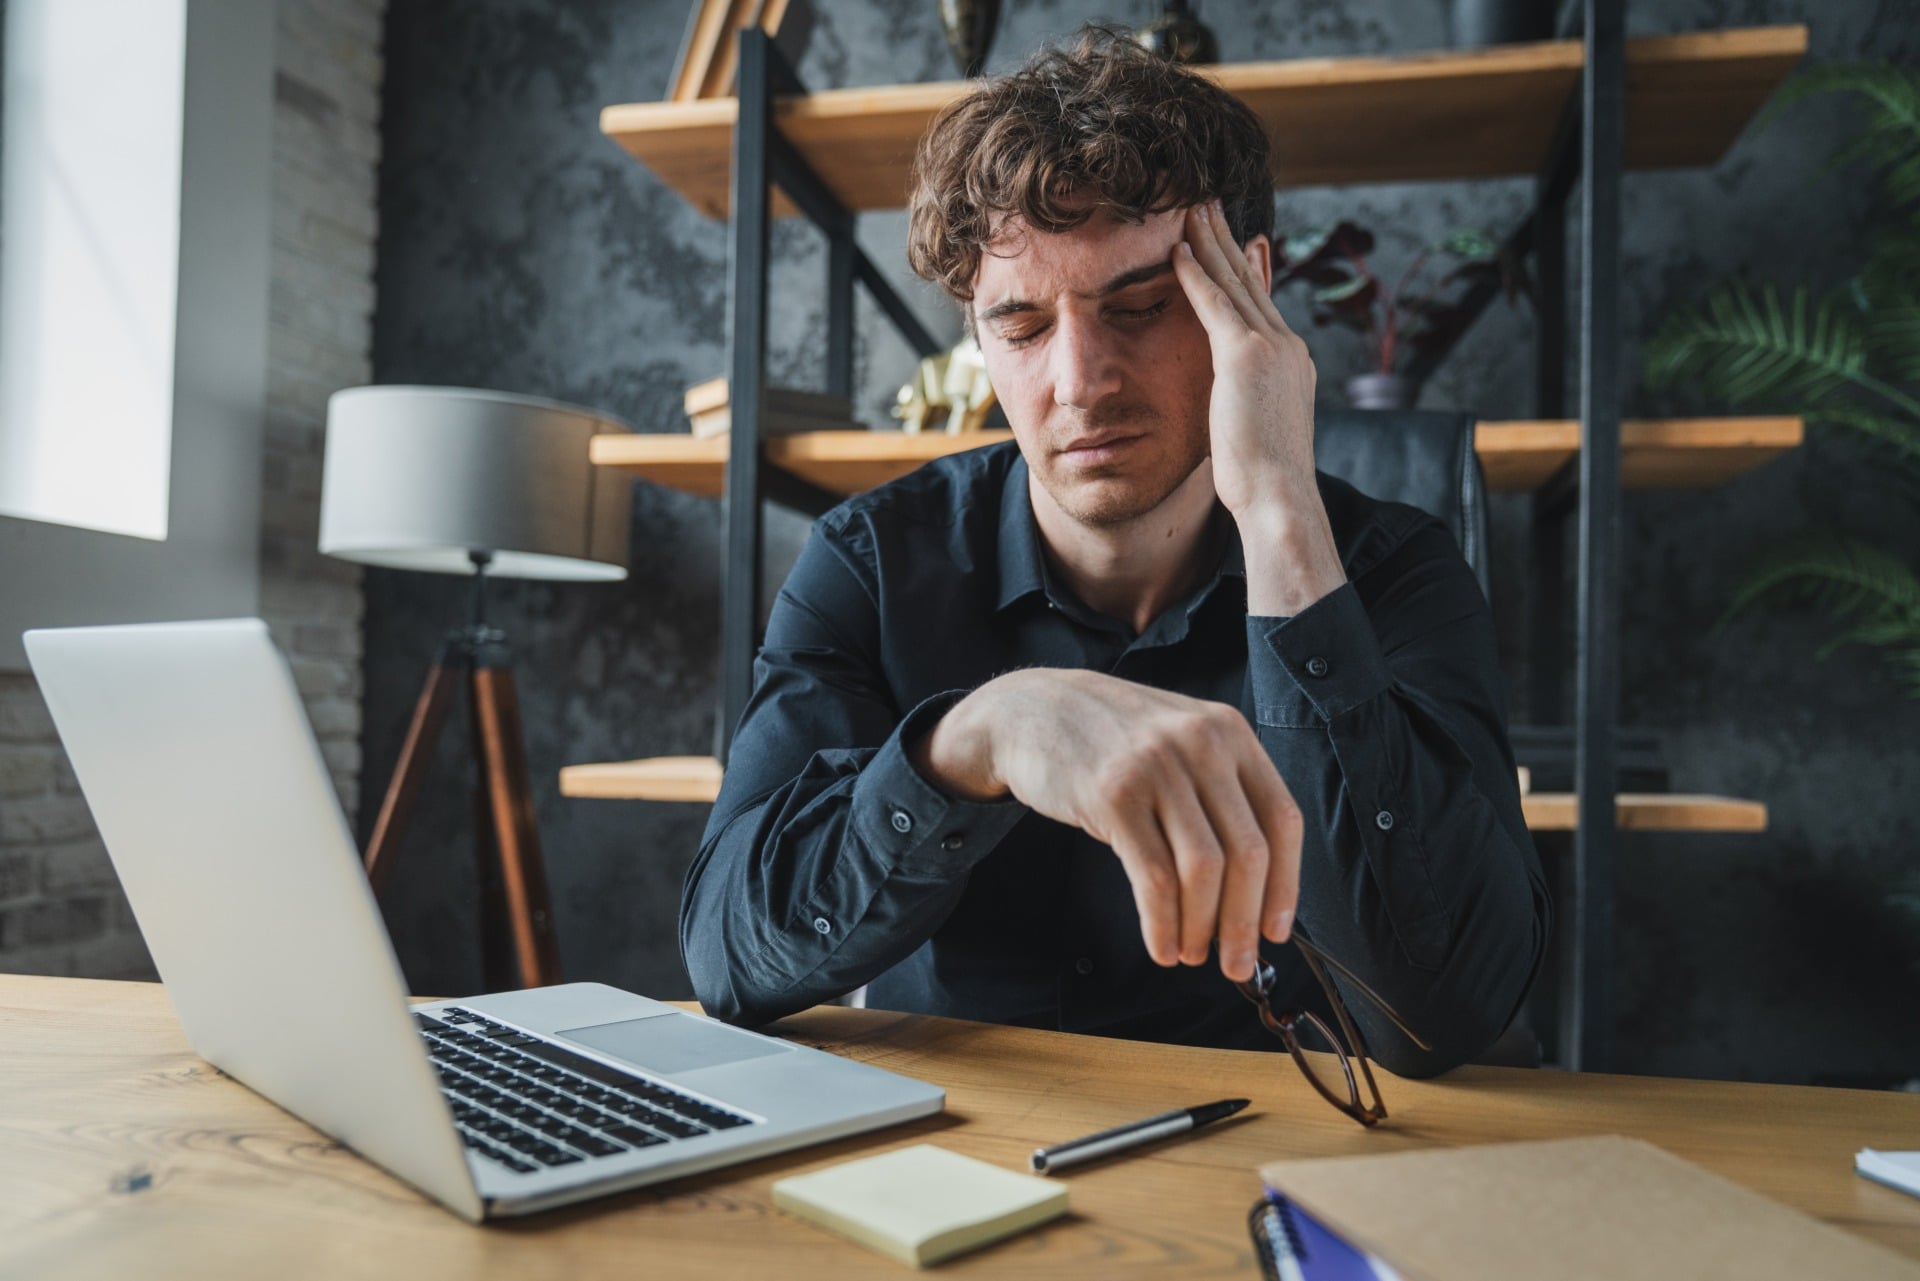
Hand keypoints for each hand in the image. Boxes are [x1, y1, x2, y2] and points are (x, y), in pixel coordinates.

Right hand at [911, 668, 1300, 981]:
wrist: (1032, 710)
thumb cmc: (1111, 740)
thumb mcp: (1179, 741)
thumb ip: (1217, 792)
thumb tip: (1247, 891)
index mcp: (1230, 733)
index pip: (1282, 820)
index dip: (1285, 886)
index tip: (1275, 931)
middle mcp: (1201, 745)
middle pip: (1248, 852)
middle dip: (1246, 922)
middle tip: (1237, 963)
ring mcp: (1157, 769)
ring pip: (1203, 870)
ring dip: (1203, 928)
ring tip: (1191, 955)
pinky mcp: (1113, 796)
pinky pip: (1153, 876)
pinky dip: (1162, 922)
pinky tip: (1161, 945)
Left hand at [1172, 202, 1345, 613]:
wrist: (1280, 498)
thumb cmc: (1265, 484)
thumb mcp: (1257, 435)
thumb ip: (1247, 409)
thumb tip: (1234, 412)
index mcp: (1291, 364)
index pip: (1262, 305)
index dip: (1247, 269)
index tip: (1237, 242)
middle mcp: (1286, 346)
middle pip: (1251, 281)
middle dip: (1228, 241)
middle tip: (1210, 205)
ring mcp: (1269, 347)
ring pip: (1234, 280)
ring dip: (1211, 241)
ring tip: (1192, 208)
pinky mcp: (1244, 355)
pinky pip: (1214, 302)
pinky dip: (1195, 273)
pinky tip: (1176, 249)